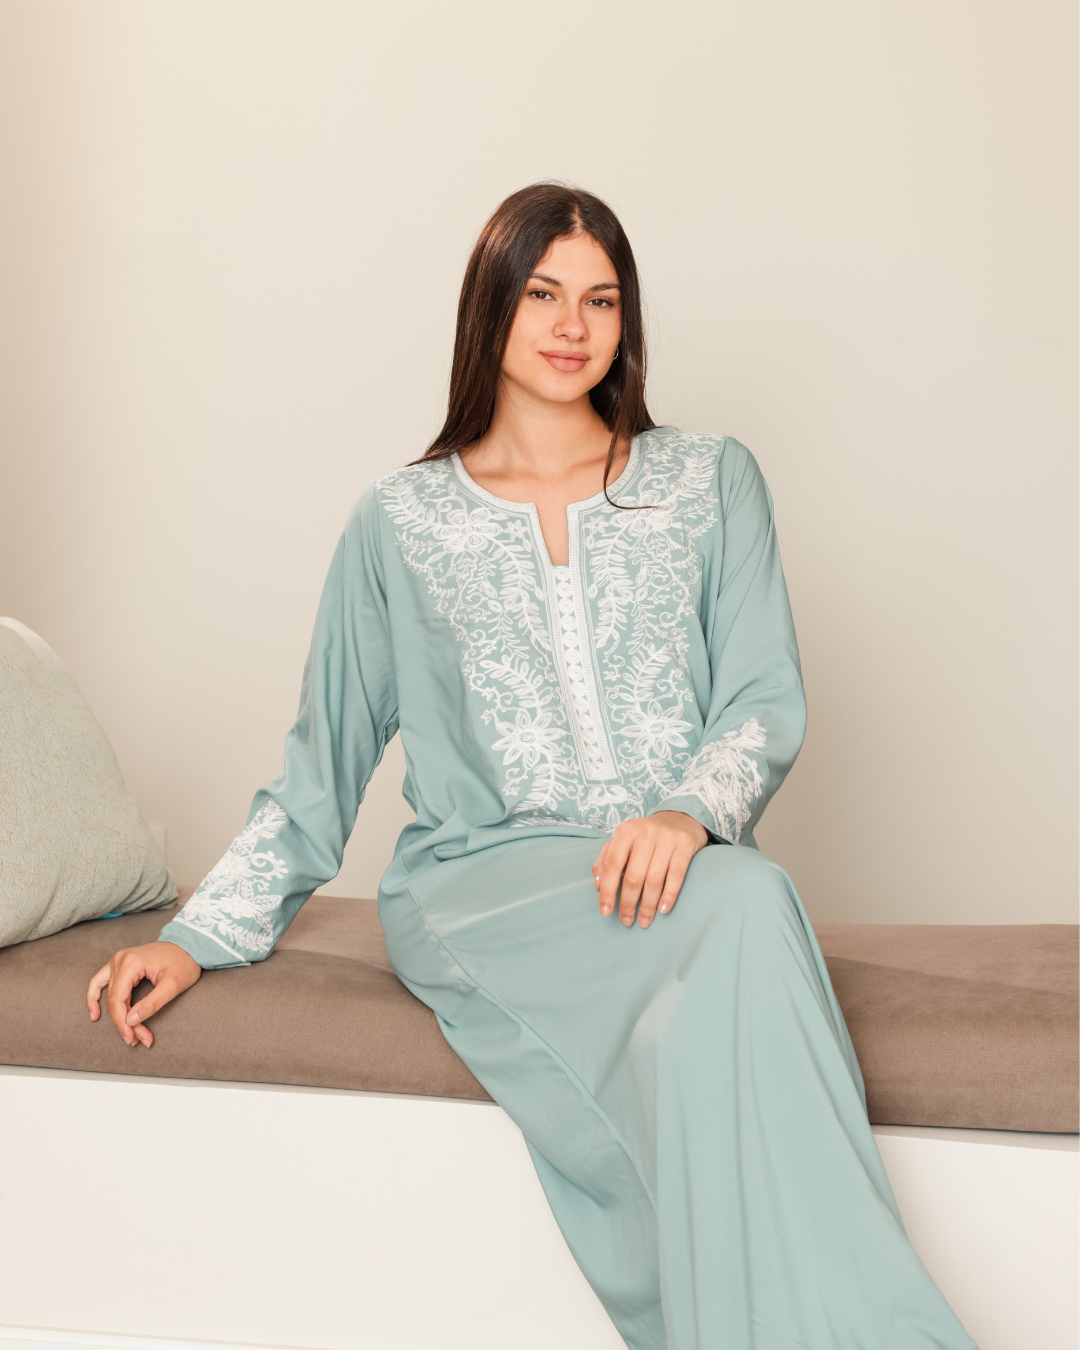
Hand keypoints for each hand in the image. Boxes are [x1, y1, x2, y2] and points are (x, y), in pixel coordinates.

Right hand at [86, 942, 201, 1047]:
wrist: (188, 945)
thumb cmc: (184, 962)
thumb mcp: (174, 985)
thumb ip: (152, 1003)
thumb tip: (131, 1020)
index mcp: (131, 962)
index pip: (118, 999)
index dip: (123, 1022)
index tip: (133, 1038)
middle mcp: (120, 960)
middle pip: (114, 999)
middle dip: (125, 1023)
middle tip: (139, 1040)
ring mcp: (118, 960)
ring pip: (109, 995)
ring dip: (115, 1016)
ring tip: (126, 1033)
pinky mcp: (120, 964)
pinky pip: (99, 982)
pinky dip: (95, 998)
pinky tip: (96, 1014)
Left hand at [592, 811, 708, 928]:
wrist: (680, 818)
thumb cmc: (646, 836)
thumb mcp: (623, 841)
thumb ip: (606, 860)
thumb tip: (598, 887)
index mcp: (625, 831)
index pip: (612, 865)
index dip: (607, 891)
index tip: (605, 911)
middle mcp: (645, 833)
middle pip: (633, 876)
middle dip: (628, 903)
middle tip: (626, 921)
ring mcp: (666, 839)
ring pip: (654, 879)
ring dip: (648, 905)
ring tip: (644, 921)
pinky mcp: (684, 846)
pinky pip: (676, 875)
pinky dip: (669, 895)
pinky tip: (663, 909)